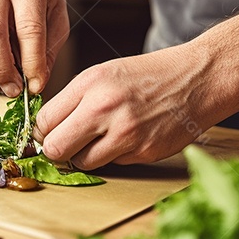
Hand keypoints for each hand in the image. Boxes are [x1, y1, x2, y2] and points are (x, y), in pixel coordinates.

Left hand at [34, 45, 226, 168]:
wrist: (197, 79)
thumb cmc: (149, 75)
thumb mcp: (105, 73)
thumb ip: (74, 99)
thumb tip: (46, 128)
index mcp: (90, 83)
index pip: (44, 120)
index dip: (42, 130)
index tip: (47, 133)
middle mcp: (104, 108)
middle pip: (56, 148)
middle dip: (56, 150)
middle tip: (65, 144)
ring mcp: (125, 133)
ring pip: (82, 163)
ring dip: (85, 156)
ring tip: (101, 139)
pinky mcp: (144, 152)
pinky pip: (113, 164)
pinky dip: (115, 155)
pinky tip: (129, 137)